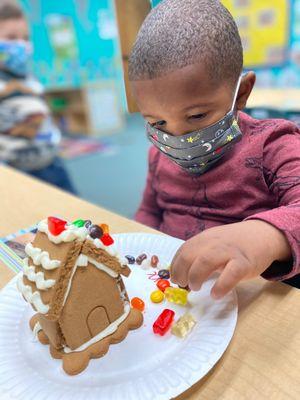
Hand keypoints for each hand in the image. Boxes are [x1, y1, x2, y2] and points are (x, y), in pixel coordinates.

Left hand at [170, 220, 290, 298]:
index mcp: (204, 238)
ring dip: (195, 277)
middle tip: (184, 284)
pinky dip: (220, 286)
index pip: (183, 250)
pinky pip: (230, 274)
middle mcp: (214, 242)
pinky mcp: (244, 263)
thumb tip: (181, 274)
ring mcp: (229, 251)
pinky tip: (215, 294)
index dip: (175, 266)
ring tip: (196, 288)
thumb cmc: (234, 244)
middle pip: (189, 255)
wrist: (262, 235)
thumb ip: (199, 254)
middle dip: (181, 273)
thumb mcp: (213, 243)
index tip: (175, 279)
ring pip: (205, 261)